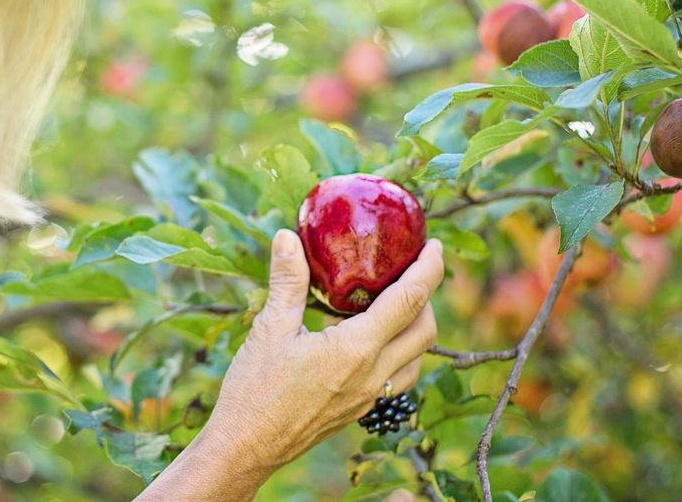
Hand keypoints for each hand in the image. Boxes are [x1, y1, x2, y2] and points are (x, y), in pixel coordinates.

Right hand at [136, 229, 443, 500]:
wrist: (248, 445)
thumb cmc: (255, 389)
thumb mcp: (269, 327)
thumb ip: (287, 281)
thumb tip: (288, 237)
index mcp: (356, 349)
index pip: (409, 301)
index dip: (429, 270)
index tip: (434, 246)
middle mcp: (372, 374)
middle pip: (425, 331)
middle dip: (428, 296)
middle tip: (414, 270)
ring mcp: (369, 396)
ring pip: (416, 359)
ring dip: (418, 327)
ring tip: (398, 302)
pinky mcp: (359, 408)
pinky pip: (398, 377)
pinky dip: (401, 352)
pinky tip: (373, 340)